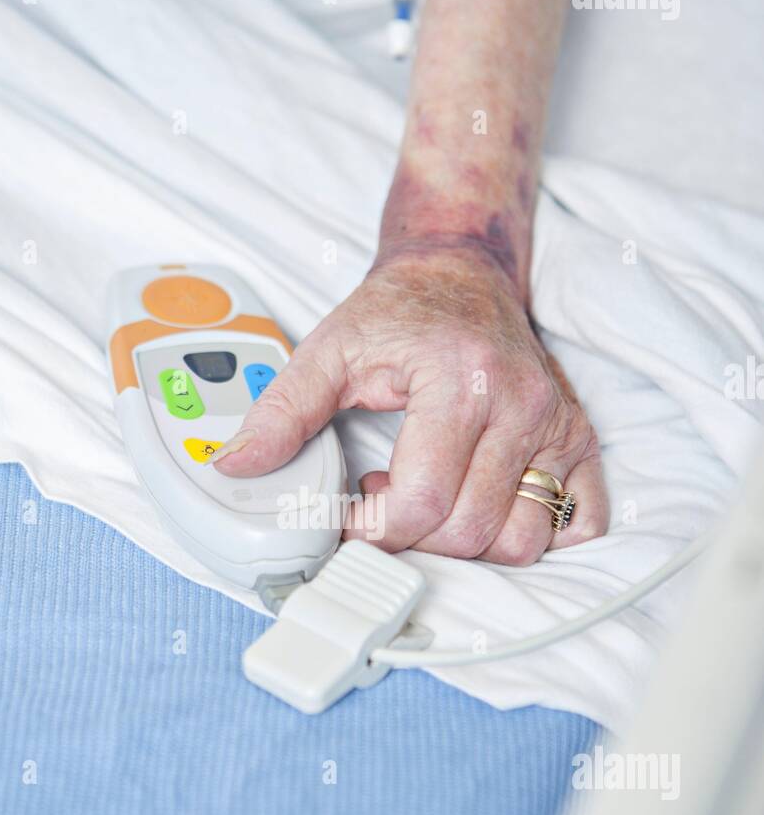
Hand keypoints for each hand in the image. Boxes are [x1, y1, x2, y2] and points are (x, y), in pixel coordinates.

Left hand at [214, 247, 608, 562]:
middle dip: (414, 537)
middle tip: (385, 500)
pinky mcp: (579, 437)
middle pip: (469, 532)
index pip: (423, 503)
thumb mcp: (329, 349)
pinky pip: (580, 521)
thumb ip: (281, 411)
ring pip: (524, 541)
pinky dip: (535, 534)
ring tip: (432, 499)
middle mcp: (522, 407)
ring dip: (468, 544)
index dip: (375, 531)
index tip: (349, 514)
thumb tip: (235, 465)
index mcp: (463, 383)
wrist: (460, 270)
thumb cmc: (399, 310)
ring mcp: (558, 426)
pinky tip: (487, 506)